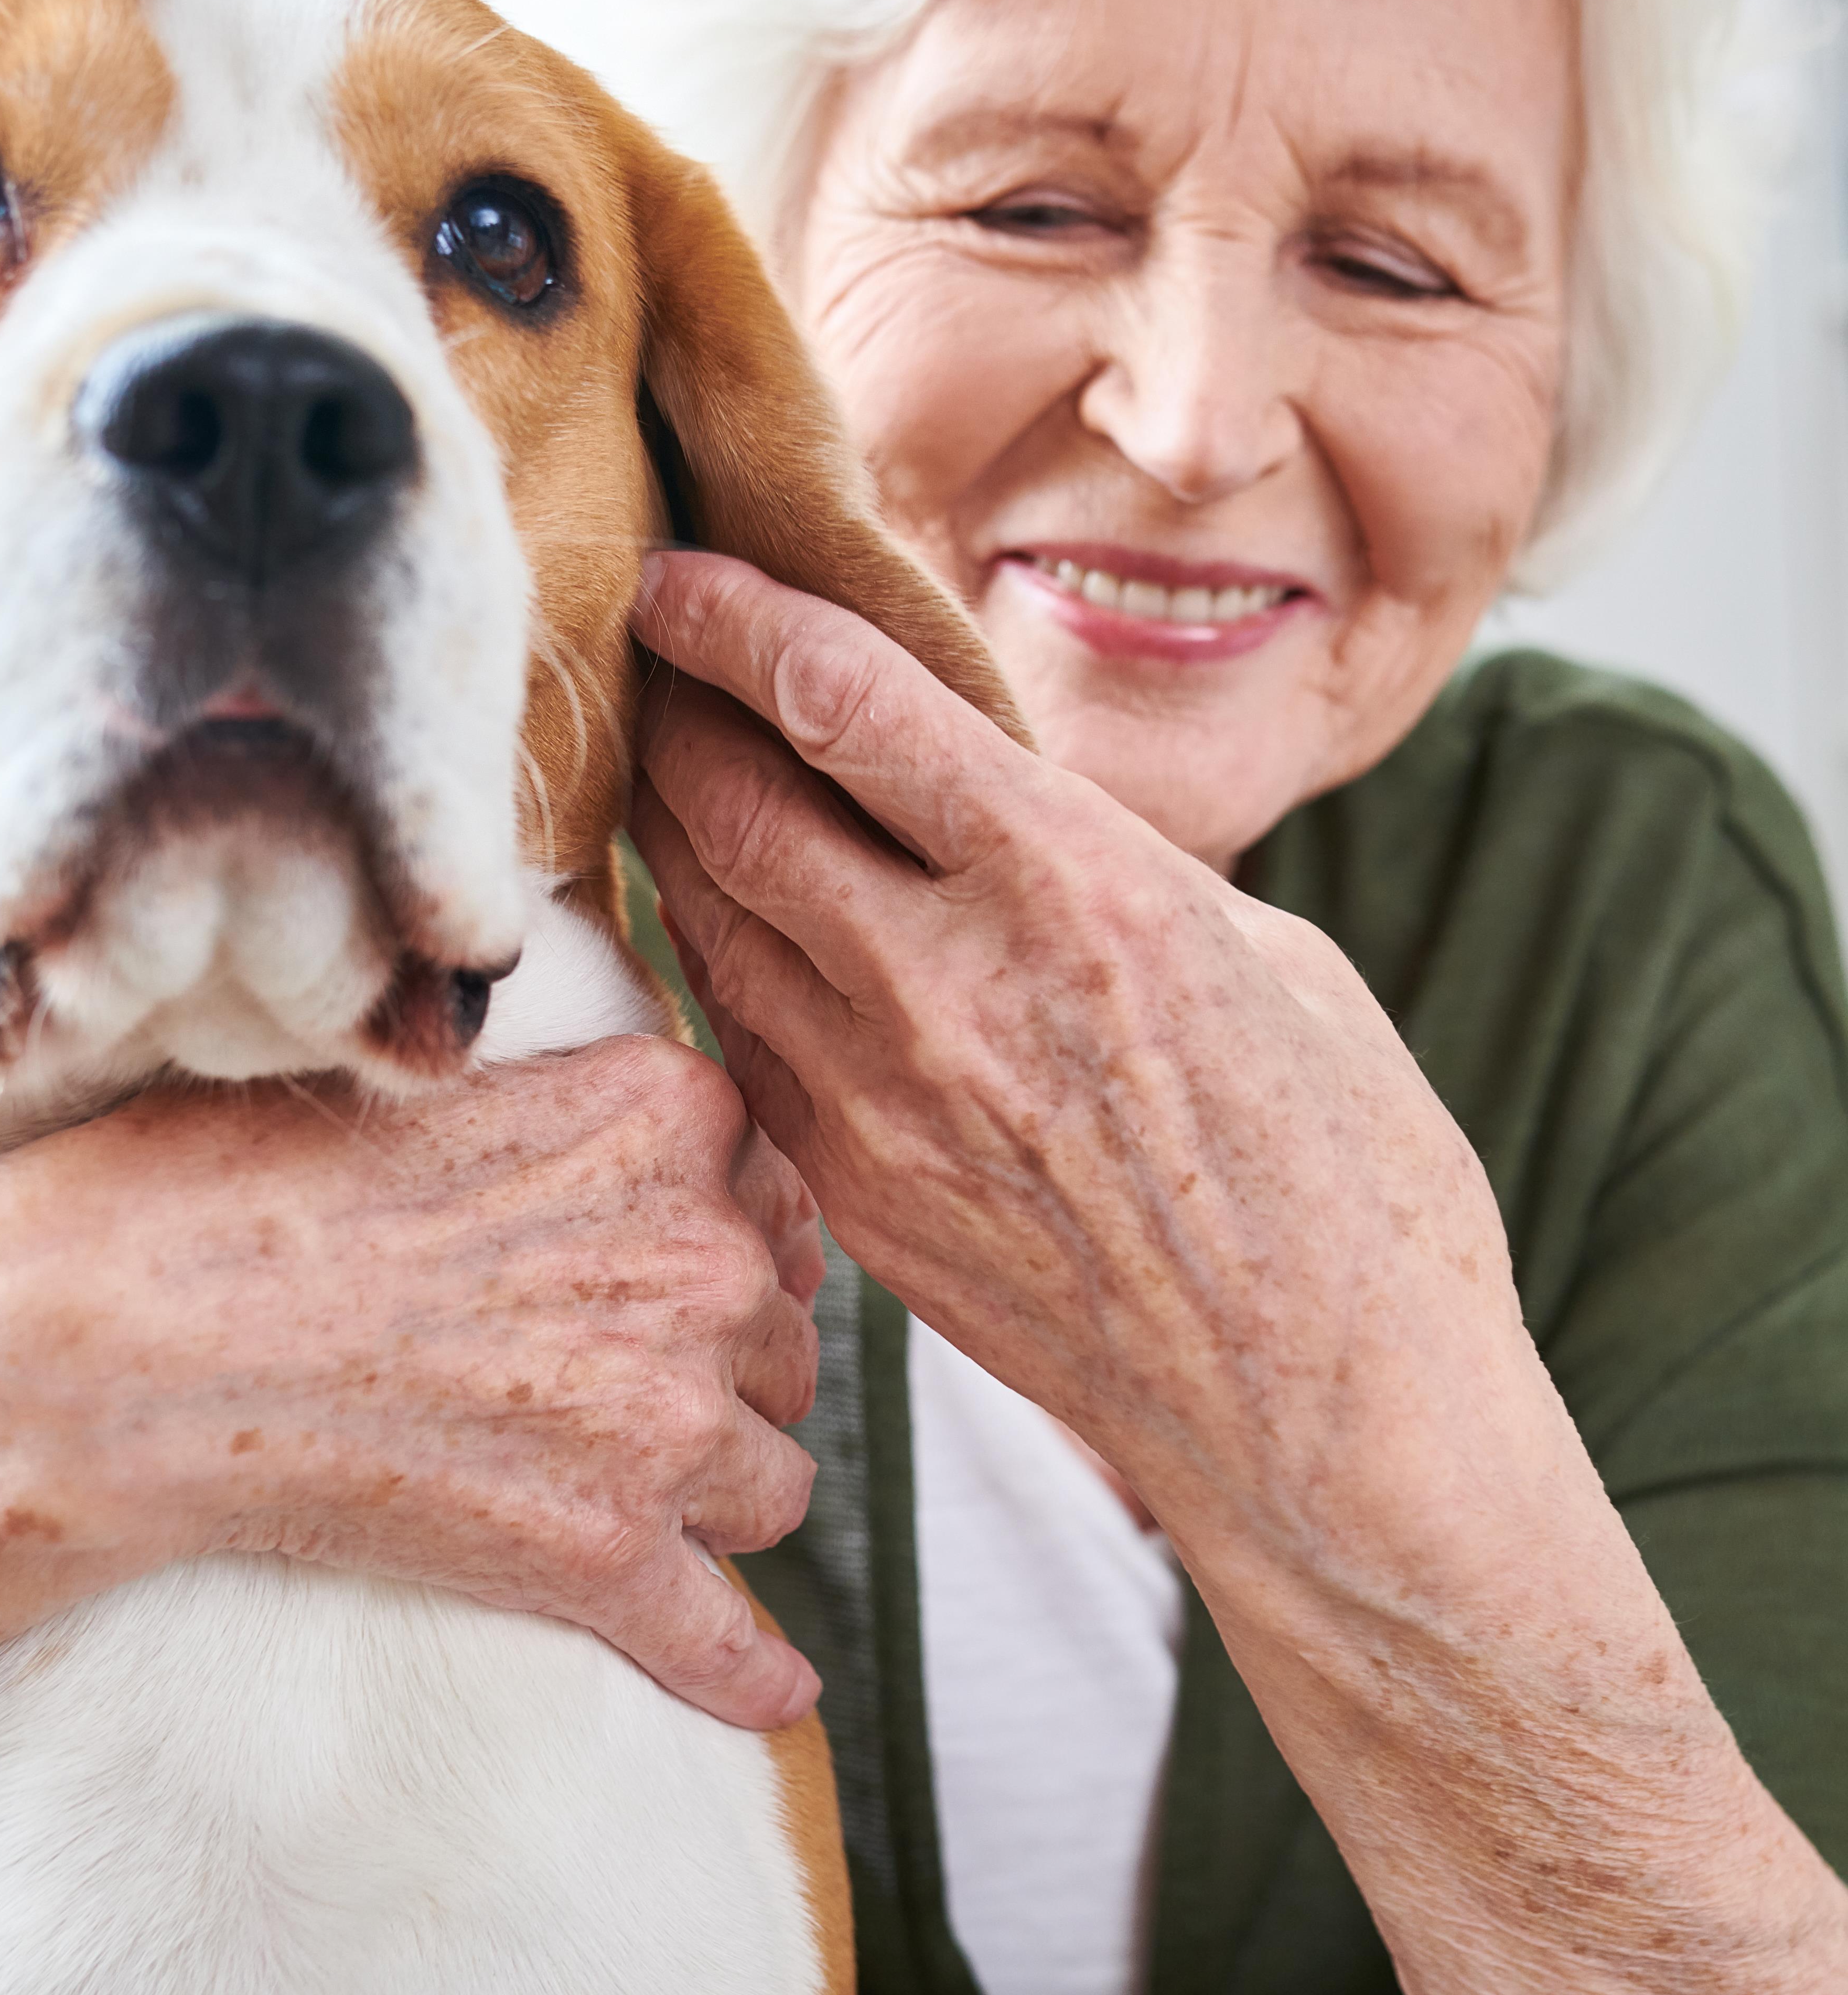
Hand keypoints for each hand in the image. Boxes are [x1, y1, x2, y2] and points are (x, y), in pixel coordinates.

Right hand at [0, 1035, 826, 1729]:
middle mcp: (696, 1259)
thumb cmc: (241, 1184)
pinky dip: (750, 1672)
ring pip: (770, 1479)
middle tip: (612, 1381)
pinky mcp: (600, 1554)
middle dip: (719, 1365)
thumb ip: (572, 1105)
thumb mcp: (443, 1078)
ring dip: (719, 1493)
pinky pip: (722, 1636)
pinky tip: (775, 1694)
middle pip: (776, 1338)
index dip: (725, 1239)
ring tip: (633, 1495)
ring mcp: (661, 1417)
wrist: (136, 1333)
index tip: (678, 1270)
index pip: (768, 1193)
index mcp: (663, 1117)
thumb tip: (624, 1150)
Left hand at [627, 546, 1847, 1994]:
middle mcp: (949, 984)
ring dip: (671, 836)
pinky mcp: (852, 1198)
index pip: (847, 705)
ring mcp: (881, 1104)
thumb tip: (1006, 823)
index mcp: (1073, 887)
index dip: (742, 620)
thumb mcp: (1262, 959)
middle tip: (650, 667)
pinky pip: (743, 1043)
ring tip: (660, 775)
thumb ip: (1105, 875)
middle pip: (736, 808)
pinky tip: (715, 928)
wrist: (1325, 1417)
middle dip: (674, 718)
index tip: (684, 577)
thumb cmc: (1345, 1177)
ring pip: (710, 925)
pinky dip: (715, 965)